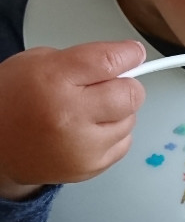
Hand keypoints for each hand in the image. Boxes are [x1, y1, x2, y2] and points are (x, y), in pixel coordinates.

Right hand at [0, 41, 145, 198]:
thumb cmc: (14, 99)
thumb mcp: (38, 61)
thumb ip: (84, 58)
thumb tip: (126, 60)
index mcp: (54, 79)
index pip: (109, 61)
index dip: (128, 54)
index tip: (133, 53)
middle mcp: (70, 114)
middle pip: (130, 94)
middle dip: (126, 86)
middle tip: (110, 85)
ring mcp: (81, 146)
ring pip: (130, 120)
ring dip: (118, 112)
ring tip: (90, 111)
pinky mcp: (89, 167)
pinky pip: (123, 143)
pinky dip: (112, 134)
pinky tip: (89, 130)